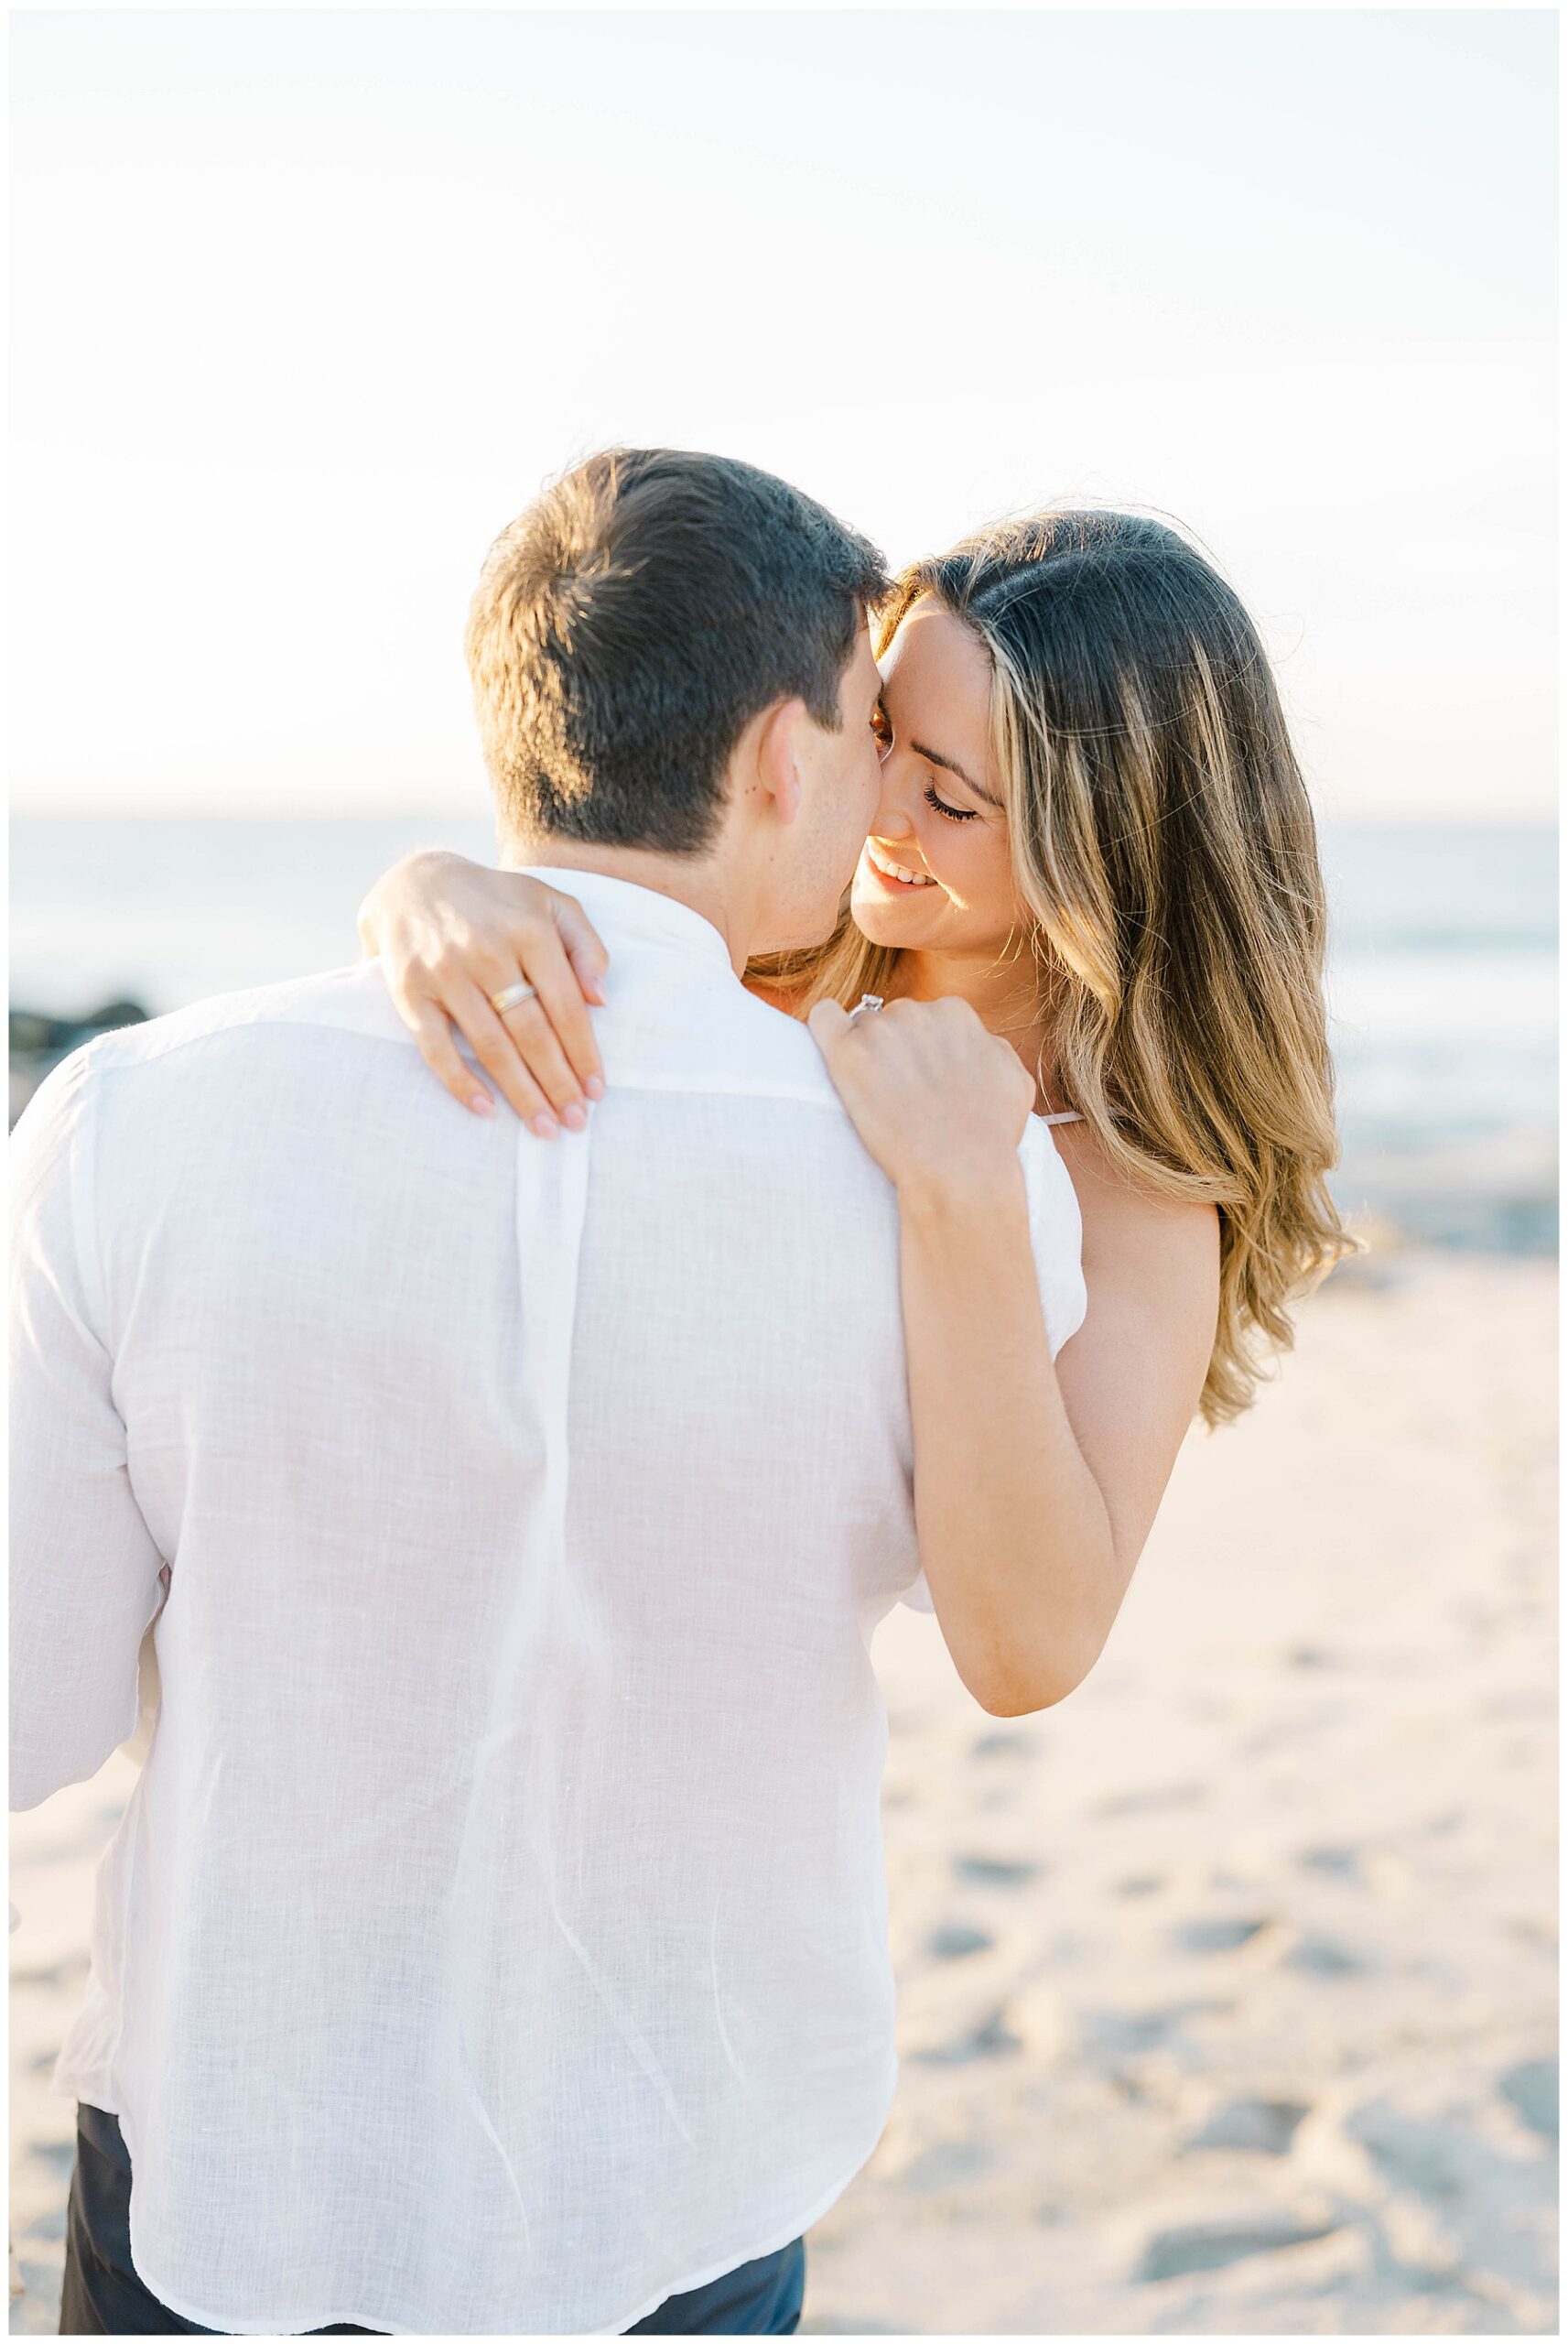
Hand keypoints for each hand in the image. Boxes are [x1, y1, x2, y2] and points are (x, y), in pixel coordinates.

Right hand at [357, 853, 609, 1134]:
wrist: (414, 881)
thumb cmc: (497, 902)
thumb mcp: (550, 903)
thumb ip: (585, 945)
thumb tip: (602, 1000)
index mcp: (528, 930)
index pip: (565, 1005)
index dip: (583, 1052)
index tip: (596, 1091)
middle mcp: (486, 951)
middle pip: (531, 1032)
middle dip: (557, 1082)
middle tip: (575, 1122)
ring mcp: (445, 972)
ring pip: (491, 1046)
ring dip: (520, 1093)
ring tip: (542, 1126)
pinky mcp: (410, 991)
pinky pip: (435, 1047)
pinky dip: (459, 1081)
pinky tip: (485, 1109)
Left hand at [807, 995, 1035, 1205]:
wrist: (960, 1172)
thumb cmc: (990, 1137)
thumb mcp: (1014, 1081)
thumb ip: (993, 1049)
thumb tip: (979, 1040)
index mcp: (955, 1012)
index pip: (925, 1018)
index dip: (921, 1051)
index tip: (920, 1081)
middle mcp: (916, 1011)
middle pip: (891, 1020)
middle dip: (894, 1051)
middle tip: (899, 1095)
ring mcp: (879, 1030)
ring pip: (860, 1028)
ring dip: (866, 1055)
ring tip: (877, 1099)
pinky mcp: (847, 1053)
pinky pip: (823, 1018)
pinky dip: (825, 1029)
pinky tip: (833, 1055)